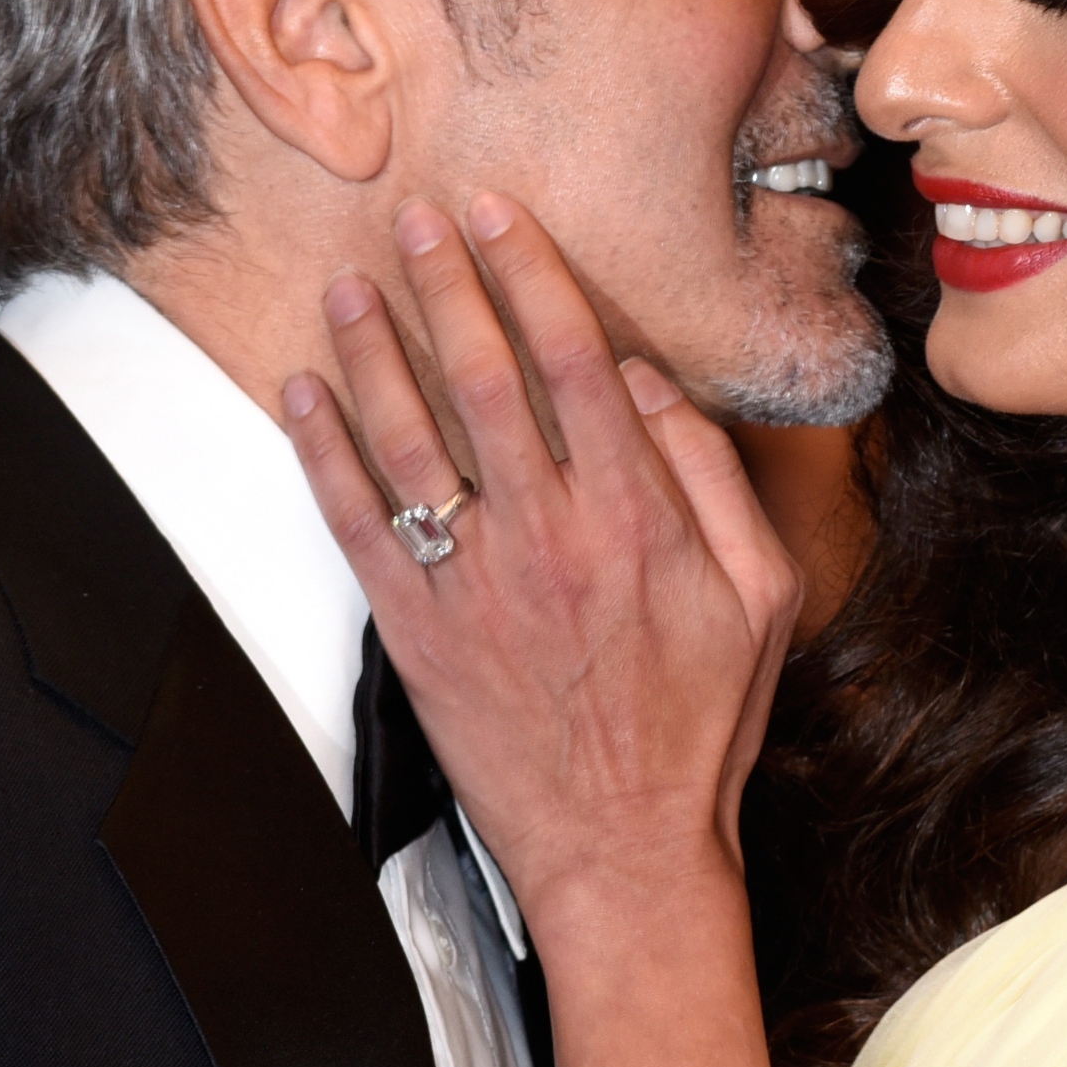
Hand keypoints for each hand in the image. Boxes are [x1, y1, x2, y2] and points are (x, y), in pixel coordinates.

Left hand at [272, 194, 800, 928]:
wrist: (625, 849)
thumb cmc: (700, 726)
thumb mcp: (763, 597)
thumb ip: (711, 478)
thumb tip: (644, 383)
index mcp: (637, 517)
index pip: (571, 359)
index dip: (530, 273)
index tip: (499, 217)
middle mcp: (549, 537)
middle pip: (482, 376)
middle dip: (444, 283)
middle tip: (412, 218)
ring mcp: (474, 585)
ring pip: (407, 437)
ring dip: (373, 349)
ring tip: (350, 284)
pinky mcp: (416, 633)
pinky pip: (356, 522)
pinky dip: (322, 450)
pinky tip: (303, 392)